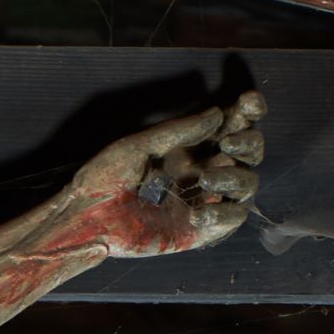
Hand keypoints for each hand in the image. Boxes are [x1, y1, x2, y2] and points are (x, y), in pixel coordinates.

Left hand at [69, 89, 263, 257]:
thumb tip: (218, 113)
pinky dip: (223, 214)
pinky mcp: (198, 231)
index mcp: (189, 147)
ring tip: (206, 177)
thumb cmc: (102, 179)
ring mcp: (202, 200)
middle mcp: (201, 171)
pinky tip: (196, 213)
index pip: (232, 126)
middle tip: (228, 142)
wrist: (84, 220)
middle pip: (248, 153)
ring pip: (246, 185)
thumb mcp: (139, 146)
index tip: (249, 102)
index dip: (248, 112)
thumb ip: (179, 132)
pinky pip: (231, 220)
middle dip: (249, 143)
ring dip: (236, 177)